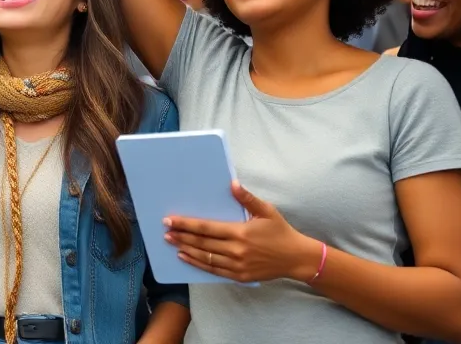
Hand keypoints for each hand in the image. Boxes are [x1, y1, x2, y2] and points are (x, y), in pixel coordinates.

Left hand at [164, 181, 320, 282]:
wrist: (296, 258)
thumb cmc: (281, 232)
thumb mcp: (267, 211)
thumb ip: (247, 198)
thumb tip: (233, 184)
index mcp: (240, 232)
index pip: (206, 228)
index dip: (186, 224)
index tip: (170, 220)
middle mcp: (236, 250)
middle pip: (202, 243)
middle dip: (182, 236)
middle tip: (165, 232)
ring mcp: (237, 265)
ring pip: (205, 257)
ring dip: (186, 250)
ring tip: (171, 243)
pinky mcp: (239, 276)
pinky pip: (213, 270)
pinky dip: (198, 264)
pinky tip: (186, 257)